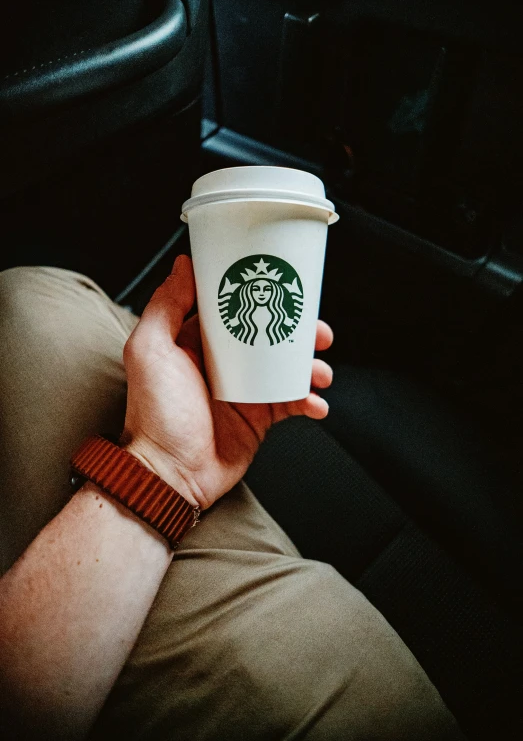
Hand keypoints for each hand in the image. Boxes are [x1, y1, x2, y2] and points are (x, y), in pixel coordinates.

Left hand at [122, 255, 333, 508]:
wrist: (170, 475)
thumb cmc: (155, 416)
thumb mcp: (150, 350)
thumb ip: (166, 305)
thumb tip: (184, 265)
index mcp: (195, 342)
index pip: (233, 308)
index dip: (260, 295)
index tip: (284, 286)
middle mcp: (222, 363)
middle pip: (269, 335)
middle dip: (298, 331)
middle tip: (317, 332)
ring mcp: (244, 391)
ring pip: (286, 368)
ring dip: (310, 366)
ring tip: (319, 372)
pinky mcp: (259, 418)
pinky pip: (292, 403)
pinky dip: (309, 401)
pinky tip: (315, 403)